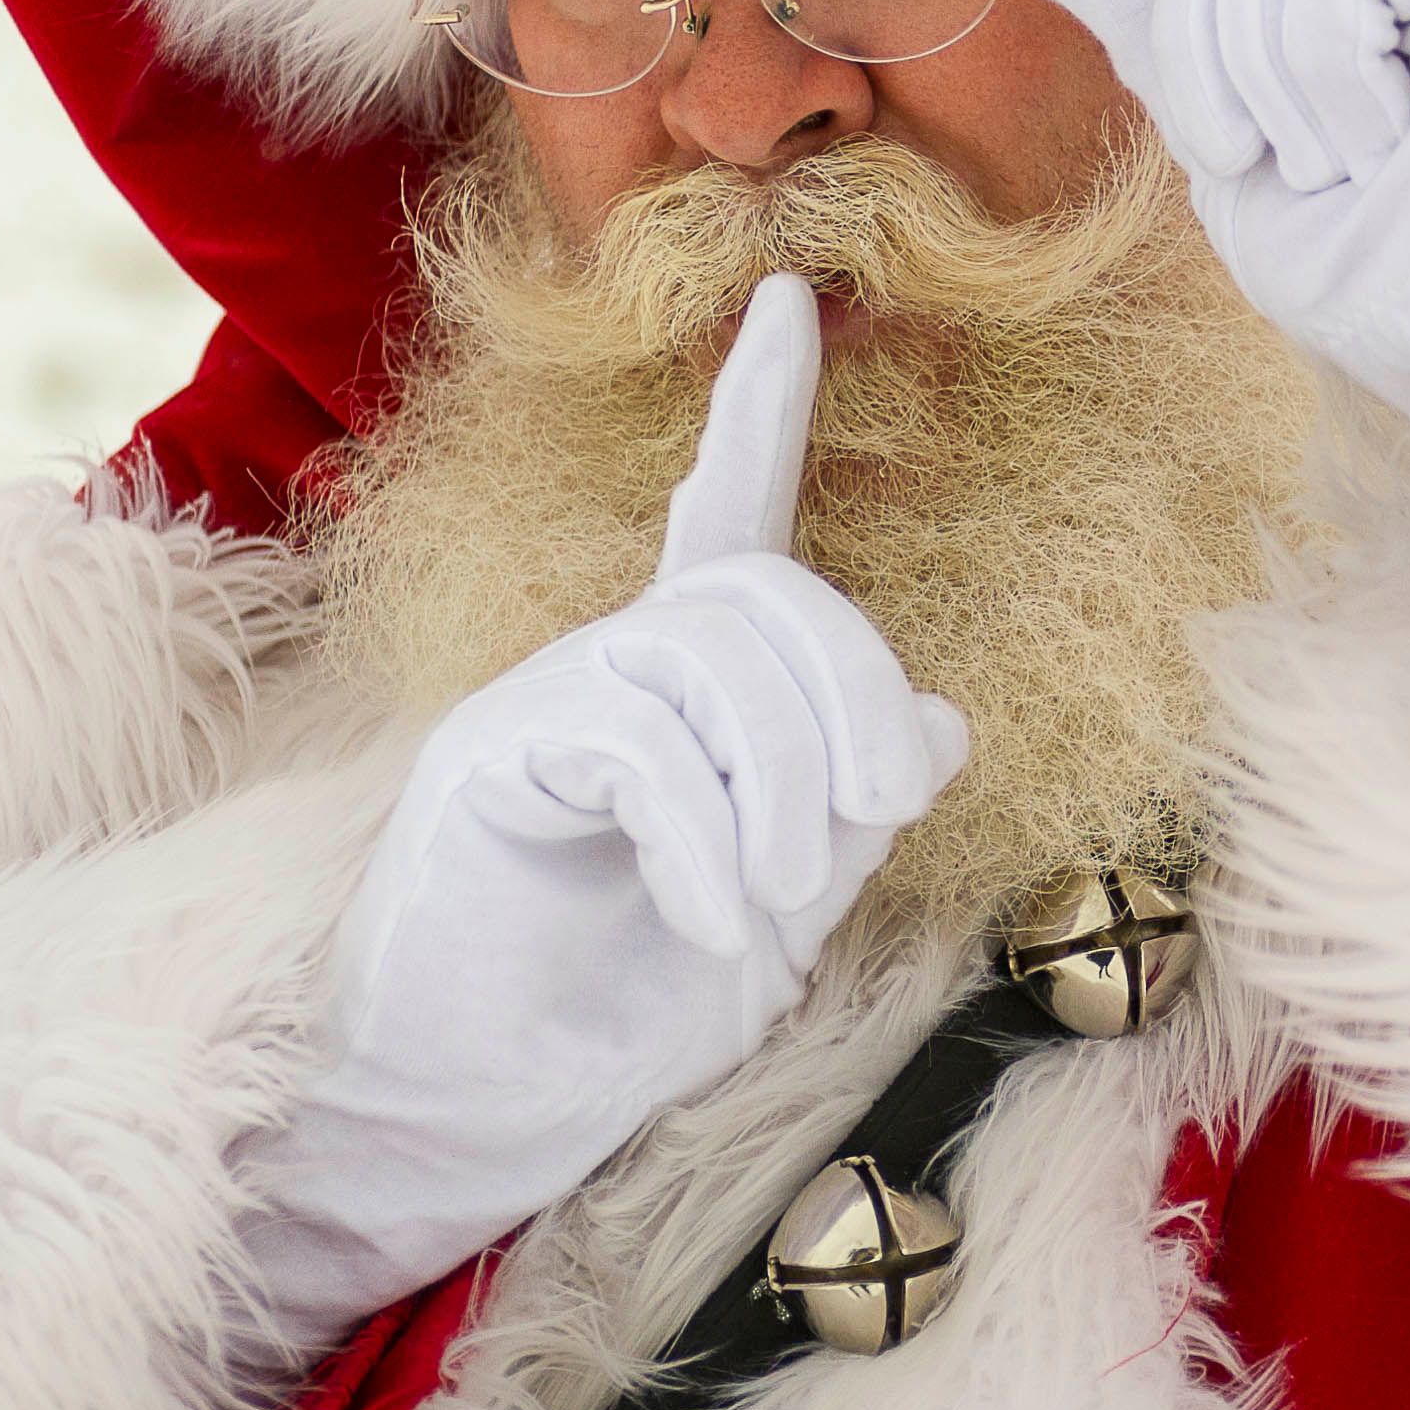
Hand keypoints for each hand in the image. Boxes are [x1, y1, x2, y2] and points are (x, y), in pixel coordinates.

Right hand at [232, 275, 966, 1348]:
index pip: (733, 513)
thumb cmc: (618, 1012)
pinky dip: (706, 841)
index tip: (785, 299)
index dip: (761, 409)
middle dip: (852, 692)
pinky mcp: (497, 758)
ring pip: (708, 654)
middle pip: (765, 592)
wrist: (472, 1111)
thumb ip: (853, 810)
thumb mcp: (783, 908)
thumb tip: (937, 721)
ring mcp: (545, 702)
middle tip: (881, 819)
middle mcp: (612, 667)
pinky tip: (718, 927)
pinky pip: (637, 742)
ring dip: (785, 781)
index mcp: (687, 689)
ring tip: (777, 900)